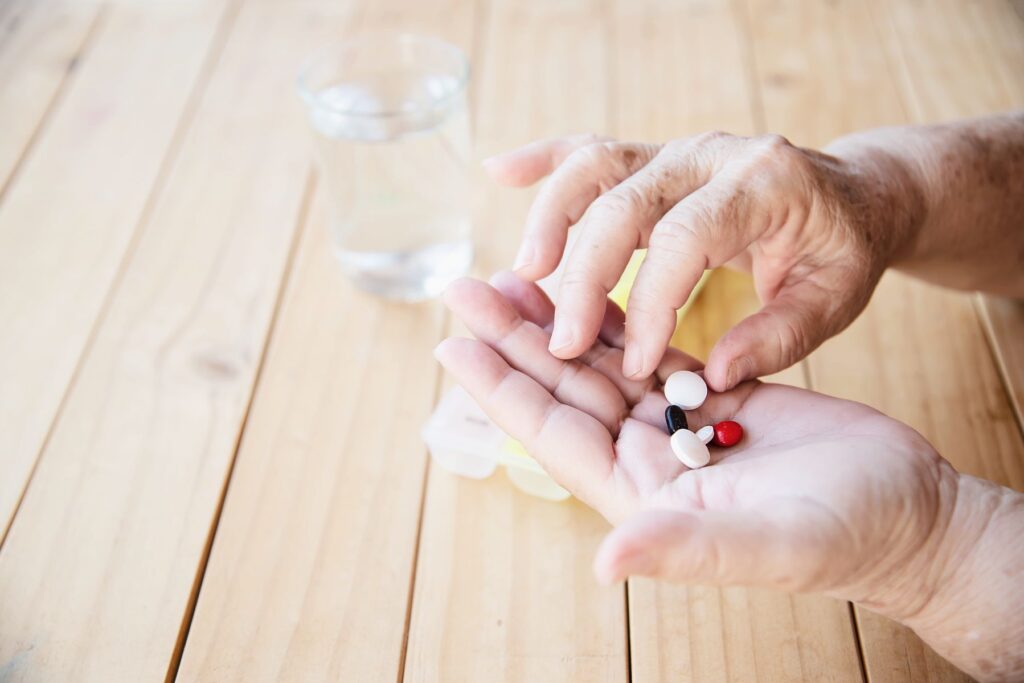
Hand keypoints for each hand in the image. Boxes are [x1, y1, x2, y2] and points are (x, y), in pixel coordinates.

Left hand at [436, 273, 955, 615]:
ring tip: (512, 276)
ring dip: (556, 320)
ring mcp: (679, 426)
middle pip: (564, 391)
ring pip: (600, 364)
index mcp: (644, 496)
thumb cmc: (847, 538)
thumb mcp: (766, 543)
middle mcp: (649, 460)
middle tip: (466, 288)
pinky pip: (648, 349)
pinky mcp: (714, 397)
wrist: (909, 513)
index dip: (502, 391)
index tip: (452, 345)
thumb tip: (606, 561)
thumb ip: (687, 548)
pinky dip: (614, 318)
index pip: (554, 436)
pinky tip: (585, 286)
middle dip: (514, 339)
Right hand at [484, 132, 916, 389]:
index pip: (685, 239)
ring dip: (550, 218)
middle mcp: (710, 155)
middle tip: (563, 343)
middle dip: (584, 277)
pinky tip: (498, 170)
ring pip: (594, 166)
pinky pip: (589, 149)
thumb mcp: (837, 298)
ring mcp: (675, 151)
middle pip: (622, 202)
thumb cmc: (841, 251)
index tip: (638, 368)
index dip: (653, 305)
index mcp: (763, 183)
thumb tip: (714, 374)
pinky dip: (542, 160)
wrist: (851, 195)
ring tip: (523, 276)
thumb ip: (782, 335)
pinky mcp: (652, 157)